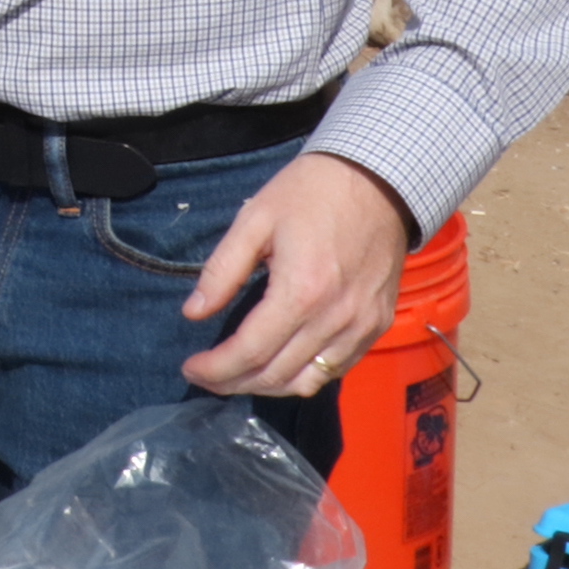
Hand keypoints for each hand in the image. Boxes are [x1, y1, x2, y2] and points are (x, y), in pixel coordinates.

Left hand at [180, 152, 414, 399]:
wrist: (379, 181)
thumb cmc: (310, 193)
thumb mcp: (254, 219)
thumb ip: (222, 270)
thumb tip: (192, 313)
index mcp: (301, 291)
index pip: (250, 351)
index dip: (215, 368)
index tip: (189, 368)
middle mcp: (335, 319)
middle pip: (276, 375)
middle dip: (233, 383)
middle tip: (206, 376)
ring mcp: (361, 327)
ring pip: (308, 382)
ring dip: (267, 387)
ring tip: (237, 375)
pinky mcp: (377, 327)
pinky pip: (336, 369)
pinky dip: (303, 377)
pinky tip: (279, 364)